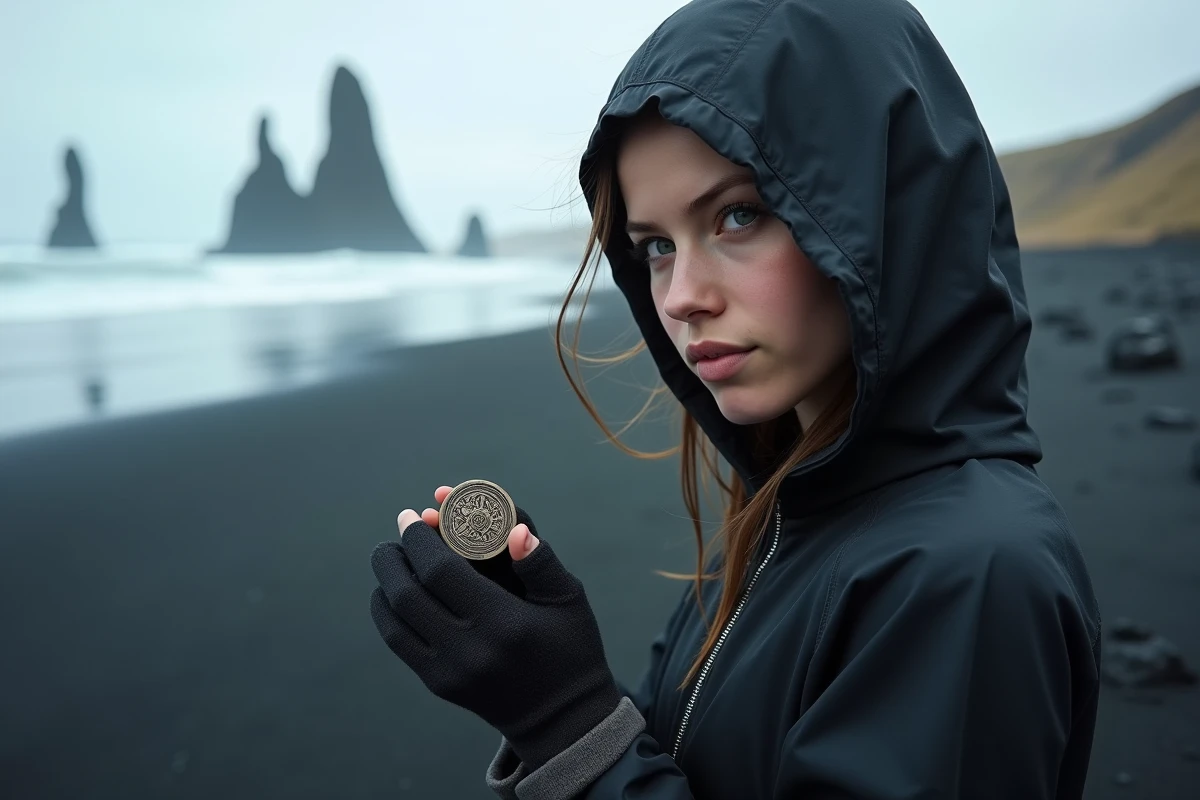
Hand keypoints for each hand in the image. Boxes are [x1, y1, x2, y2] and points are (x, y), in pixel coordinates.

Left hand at [369, 487, 623, 770]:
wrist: (562, 717)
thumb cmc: (570, 646)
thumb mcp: (568, 599)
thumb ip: (540, 560)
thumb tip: (514, 528)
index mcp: (504, 622)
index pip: (442, 571)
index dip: (420, 539)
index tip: (415, 514)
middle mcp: (471, 650)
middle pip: (408, 593)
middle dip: (395, 555)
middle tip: (400, 527)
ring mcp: (450, 672)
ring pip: (395, 618)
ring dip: (386, 580)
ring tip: (392, 556)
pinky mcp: (439, 685)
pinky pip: (399, 641)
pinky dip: (386, 611)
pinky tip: (391, 590)